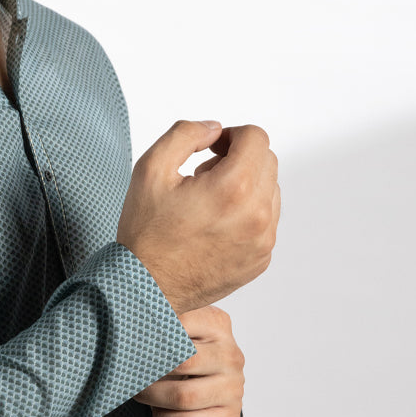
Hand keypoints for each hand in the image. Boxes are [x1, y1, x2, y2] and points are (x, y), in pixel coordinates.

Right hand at [116, 120, 279, 313]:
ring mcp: (263, 241)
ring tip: (208, 202)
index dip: (230, 134)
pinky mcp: (261, 259)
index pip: (256, 138)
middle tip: (203, 176)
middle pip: (266, 161)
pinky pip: (266, 221)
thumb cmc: (146, 232)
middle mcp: (257, 215)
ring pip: (270, 191)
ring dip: (245, 186)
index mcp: (234, 188)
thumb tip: (214, 129)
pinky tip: (214, 225)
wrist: (145, 287)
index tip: (211, 150)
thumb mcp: (151, 168)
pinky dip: (247, 214)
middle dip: (238, 159)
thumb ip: (186, 134)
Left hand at [132, 306, 243, 416]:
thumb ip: (160, 321)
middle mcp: (231, 355)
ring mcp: (234, 388)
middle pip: (181, 363)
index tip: (130, 344)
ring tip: (142, 393)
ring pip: (184, 397)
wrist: (207, 386)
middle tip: (130, 374)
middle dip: (147, 372)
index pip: (178, 326)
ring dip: (153, 398)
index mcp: (217, 324)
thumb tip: (129, 319)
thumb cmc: (183, 352)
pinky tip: (160, 412)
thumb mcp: (176, 327)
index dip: (149, 338)